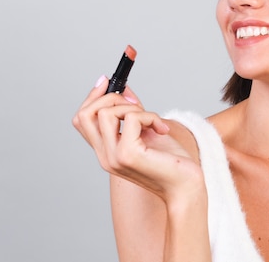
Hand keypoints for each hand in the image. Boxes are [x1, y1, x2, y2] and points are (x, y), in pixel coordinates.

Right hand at [72, 76, 204, 201]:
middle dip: (111, 97)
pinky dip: (150, 116)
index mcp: (106, 152)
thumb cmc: (172, 162)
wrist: (186, 187)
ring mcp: (114, 157)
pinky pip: (131, 118)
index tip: (108, 81)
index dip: (93, 97)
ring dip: (134, 108)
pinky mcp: (128, 155)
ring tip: (153, 121)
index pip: (82, 119)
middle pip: (85, 113)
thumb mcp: (148, 131)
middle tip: (137, 103)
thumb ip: (132, 113)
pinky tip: (162, 129)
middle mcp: (105, 156)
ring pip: (106, 112)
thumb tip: (123, 88)